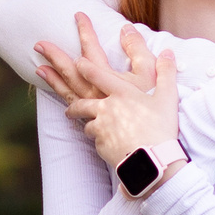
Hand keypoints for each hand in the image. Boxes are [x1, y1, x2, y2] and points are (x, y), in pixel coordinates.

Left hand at [39, 19, 178, 169]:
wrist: (153, 162)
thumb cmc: (162, 128)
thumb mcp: (168, 97)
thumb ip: (166, 72)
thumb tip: (170, 52)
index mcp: (121, 92)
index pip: (97, 73)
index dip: (85, 65)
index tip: (76, 61)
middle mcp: (106, 106)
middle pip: (79, 94)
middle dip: (59, 79)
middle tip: (44, 71)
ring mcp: (100, 126)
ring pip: (83, 118)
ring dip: (77, 114)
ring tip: (70, 114)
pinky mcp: (99, 143)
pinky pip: (93, 136)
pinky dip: (95, 135)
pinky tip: (97, 137)